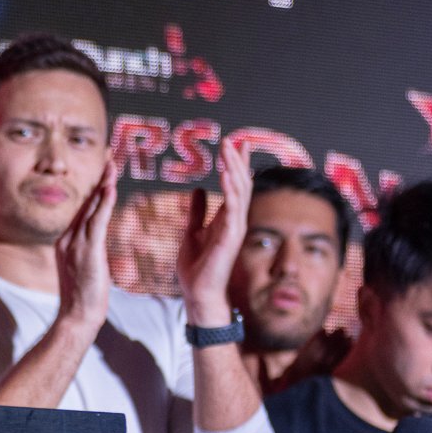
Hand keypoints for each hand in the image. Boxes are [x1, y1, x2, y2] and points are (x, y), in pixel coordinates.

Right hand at [54, 158, 116, 336]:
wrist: (77, 317)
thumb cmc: (83, 298)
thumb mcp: (82, 268)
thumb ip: (87, 249)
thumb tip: (94, 240)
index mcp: (66, 241)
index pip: (82, 207)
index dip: (93, 186)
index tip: (104, 168)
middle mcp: (68, 239)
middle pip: (85, 201)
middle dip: (98, 177)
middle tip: (109, 155)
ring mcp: (76, 245)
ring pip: (91, 207)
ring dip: (103, 183)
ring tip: (113, 164)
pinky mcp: (87, 253)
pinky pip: (97, 223)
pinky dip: (104, 204)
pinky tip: (111, 188)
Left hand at [177, 137, 253, 326]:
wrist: (197, 293)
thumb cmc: (196, 268)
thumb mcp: (191, 232)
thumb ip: (197, 212)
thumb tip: (197, 190)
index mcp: (226, 218)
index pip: (235, 184)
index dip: (237, 163)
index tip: (236, 143)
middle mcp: (235, 220)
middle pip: (240, 183)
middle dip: (236, 160)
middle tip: (230, 139)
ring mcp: (235, 227)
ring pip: (240, 191)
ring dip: (234, 168)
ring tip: (227, 149)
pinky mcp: (231, 236)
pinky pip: (233, 208)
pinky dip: (230, 189)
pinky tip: (225, 173)